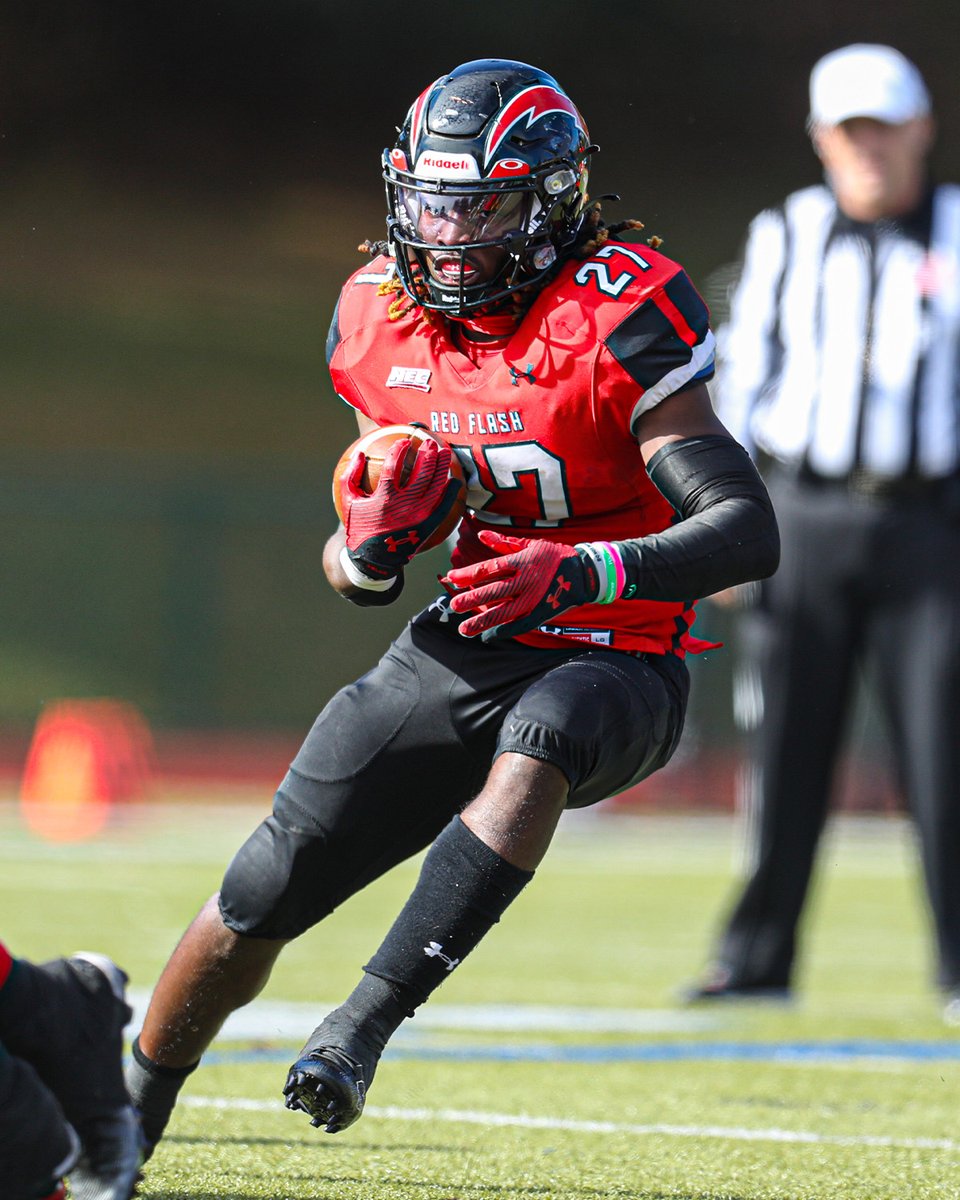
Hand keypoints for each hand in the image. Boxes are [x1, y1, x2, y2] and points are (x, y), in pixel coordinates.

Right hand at [342, 437, 461, 580]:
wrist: (373, 560)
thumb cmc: (359, 527)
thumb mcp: (347, 502)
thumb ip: (350, 475)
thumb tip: (360, 452)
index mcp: (383, 498)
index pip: (393, 466)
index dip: (399, 450)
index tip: (404, 441)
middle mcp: (403, 506)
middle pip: (420, 474)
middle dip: (427, 454)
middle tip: (431, 442)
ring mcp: (418, 517)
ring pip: (435, 487)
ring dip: (442, 468)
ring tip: (446, 453)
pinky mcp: (428, 526)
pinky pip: (443, 506)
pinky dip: (450, 493)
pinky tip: (455, 481)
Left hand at [441, 529, 599, 640]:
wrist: (584, 573)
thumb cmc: (554, 555)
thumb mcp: (530, 544)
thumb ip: (503, 542)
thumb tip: (481, 535)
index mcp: (522, 561)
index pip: (489, 568)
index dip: (468, 574)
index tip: (451, 578)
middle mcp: (526, 580)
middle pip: (493, 591)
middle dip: (471, 599)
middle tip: (453, 606)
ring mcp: (534, 599)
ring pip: (503, 612)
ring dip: (482, 621)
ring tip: (464, 629)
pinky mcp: (541, 613)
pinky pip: (520, 625)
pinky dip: (504, 631)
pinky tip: (489, 636)